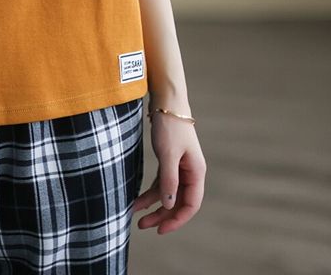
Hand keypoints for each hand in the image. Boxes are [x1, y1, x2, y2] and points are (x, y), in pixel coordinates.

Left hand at [133, 112, 205, 233]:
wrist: (166, 100)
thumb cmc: (170, 125)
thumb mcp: (168, 154)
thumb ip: (169, 180)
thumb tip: (169, 205)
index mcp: (196, 172)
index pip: (190, 204)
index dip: (177, 219)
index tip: (160, 230)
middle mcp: (190, 172)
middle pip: (178, 201)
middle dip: (162, 215)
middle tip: (143, 226)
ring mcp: (179, 166)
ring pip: (167, 193)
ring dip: (153, 205)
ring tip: (135, 216)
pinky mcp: (168, 160)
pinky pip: (160, 182)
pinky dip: (150, 191)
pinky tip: (138, 200)